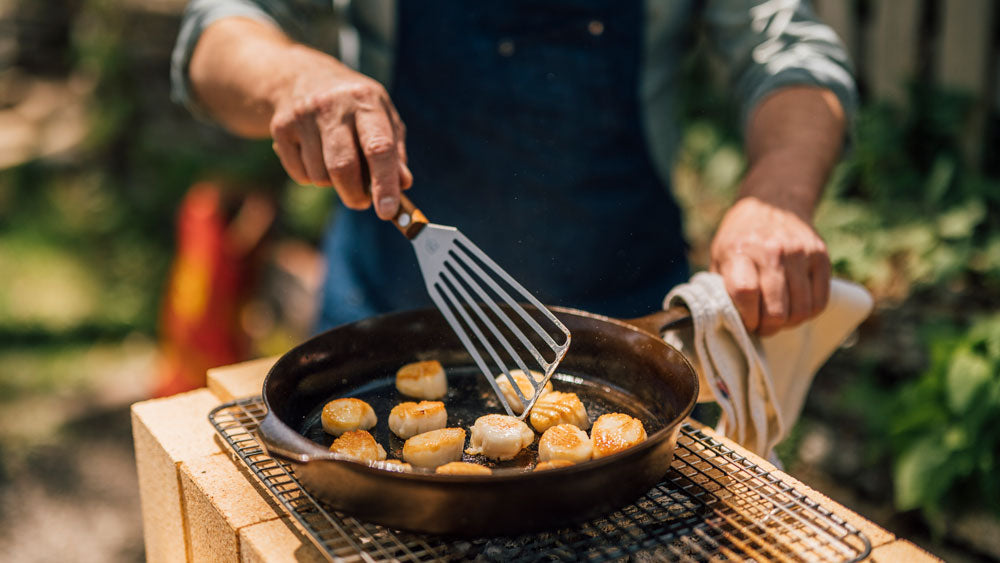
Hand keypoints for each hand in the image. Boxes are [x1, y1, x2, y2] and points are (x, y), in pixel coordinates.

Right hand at [268, 58, 411, 218]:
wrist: (300, 75)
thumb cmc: (353, 106)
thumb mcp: (381, 116)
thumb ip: (395, 151)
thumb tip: (402, 185)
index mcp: (366, 101)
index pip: (378, 148)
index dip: (384, 184)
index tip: (388, 211)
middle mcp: (333, 105)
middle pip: (343, 168)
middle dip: (355, 195)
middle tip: (362, 201)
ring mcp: (303, 115)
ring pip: (320, 176)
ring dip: (333, 184)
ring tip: (337, 163)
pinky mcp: (280, 127)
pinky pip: (300, 174)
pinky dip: (312, 176)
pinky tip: (315, 155)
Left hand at [710, 197, 830, 335]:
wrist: (773, 203)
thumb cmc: (740, 238)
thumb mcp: (719, 256)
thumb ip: (720, 287)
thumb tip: (721, 321)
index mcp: (740, 251)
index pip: (745, 294)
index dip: (746, 318)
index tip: (745, 322)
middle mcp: (772, 251)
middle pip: (776, 310)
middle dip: (767, 328)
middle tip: (761, 326)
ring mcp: (800, 252)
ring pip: (800, 310)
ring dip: (788, 323)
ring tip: (777, 318)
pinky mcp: (821, 255)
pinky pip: (820, 301)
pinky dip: (807, 313)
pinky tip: (795, 308)